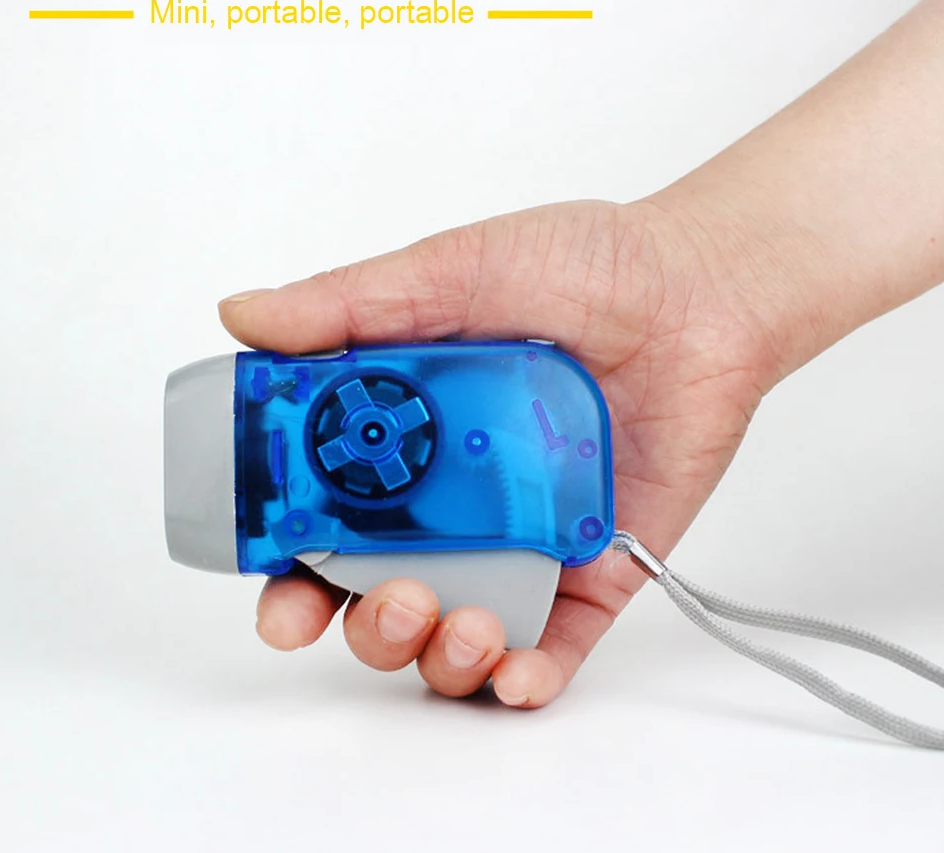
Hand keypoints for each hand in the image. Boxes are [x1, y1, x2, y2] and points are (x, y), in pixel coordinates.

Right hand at [219, 197, 775, 704]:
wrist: (697, 288)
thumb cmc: (580, 267)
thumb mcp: (454, 273)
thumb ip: (351, 306)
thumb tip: (246, 318)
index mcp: (407, 438)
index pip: (326, 524)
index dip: (291, 571)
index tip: (278, 594)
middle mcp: (455, 498)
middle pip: (379, 598)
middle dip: (366, 628)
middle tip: (388, 603)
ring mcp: (523, 537)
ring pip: (458, 634)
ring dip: (439, 656)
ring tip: (460, 623)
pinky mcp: (594, 564)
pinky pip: (558, 643)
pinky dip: (529, 676)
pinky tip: (517, 672)